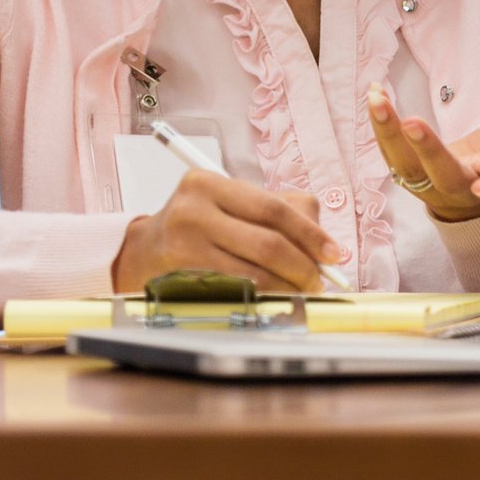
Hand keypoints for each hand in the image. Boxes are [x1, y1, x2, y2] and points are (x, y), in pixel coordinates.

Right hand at [110, 170, 342, 294]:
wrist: (145, 250)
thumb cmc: (201, 225)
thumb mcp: (232, 205)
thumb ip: (281, 211)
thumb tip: (324, 244)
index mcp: (211, 182)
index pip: (273, 208)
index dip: (310, 234)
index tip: (333, 254)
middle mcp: (194, 207)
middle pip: (267, 242)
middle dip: (303, 266)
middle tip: (319, 280)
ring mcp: (185, 241)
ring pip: (254, 271)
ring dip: (288, 287)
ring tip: (303, 290)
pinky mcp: (182, 274)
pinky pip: (236, 289)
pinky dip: (265, 296)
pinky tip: (277, 297)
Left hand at [366, 84, 479, 222]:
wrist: (479, 186)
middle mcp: (464, 186)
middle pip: (445, 174)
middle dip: (429, 151)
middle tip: (413, 124)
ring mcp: (432, 181)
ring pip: (407, 164)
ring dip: (389, 133)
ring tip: (378, 100)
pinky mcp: (410, 170)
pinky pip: (390, 151)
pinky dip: (381, 124)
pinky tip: (373, 93)